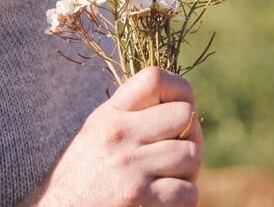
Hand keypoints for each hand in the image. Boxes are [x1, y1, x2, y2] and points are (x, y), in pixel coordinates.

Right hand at [33, 66, 202, 206]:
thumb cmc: (81, 173)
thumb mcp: (96, 131)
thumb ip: (128, 114)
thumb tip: (174, 102)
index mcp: (109, 114)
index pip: (154, 78)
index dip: (179, 88)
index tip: (182, 104)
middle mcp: (120, 134)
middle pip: (183, 114)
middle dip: (191, 133)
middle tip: (182, 146)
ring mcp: (131, 166)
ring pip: (191, 154)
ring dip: (189, 169)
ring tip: (173, 175)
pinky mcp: (139, 197)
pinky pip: (187, 191)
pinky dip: (184, 197)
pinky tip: (167, 197)